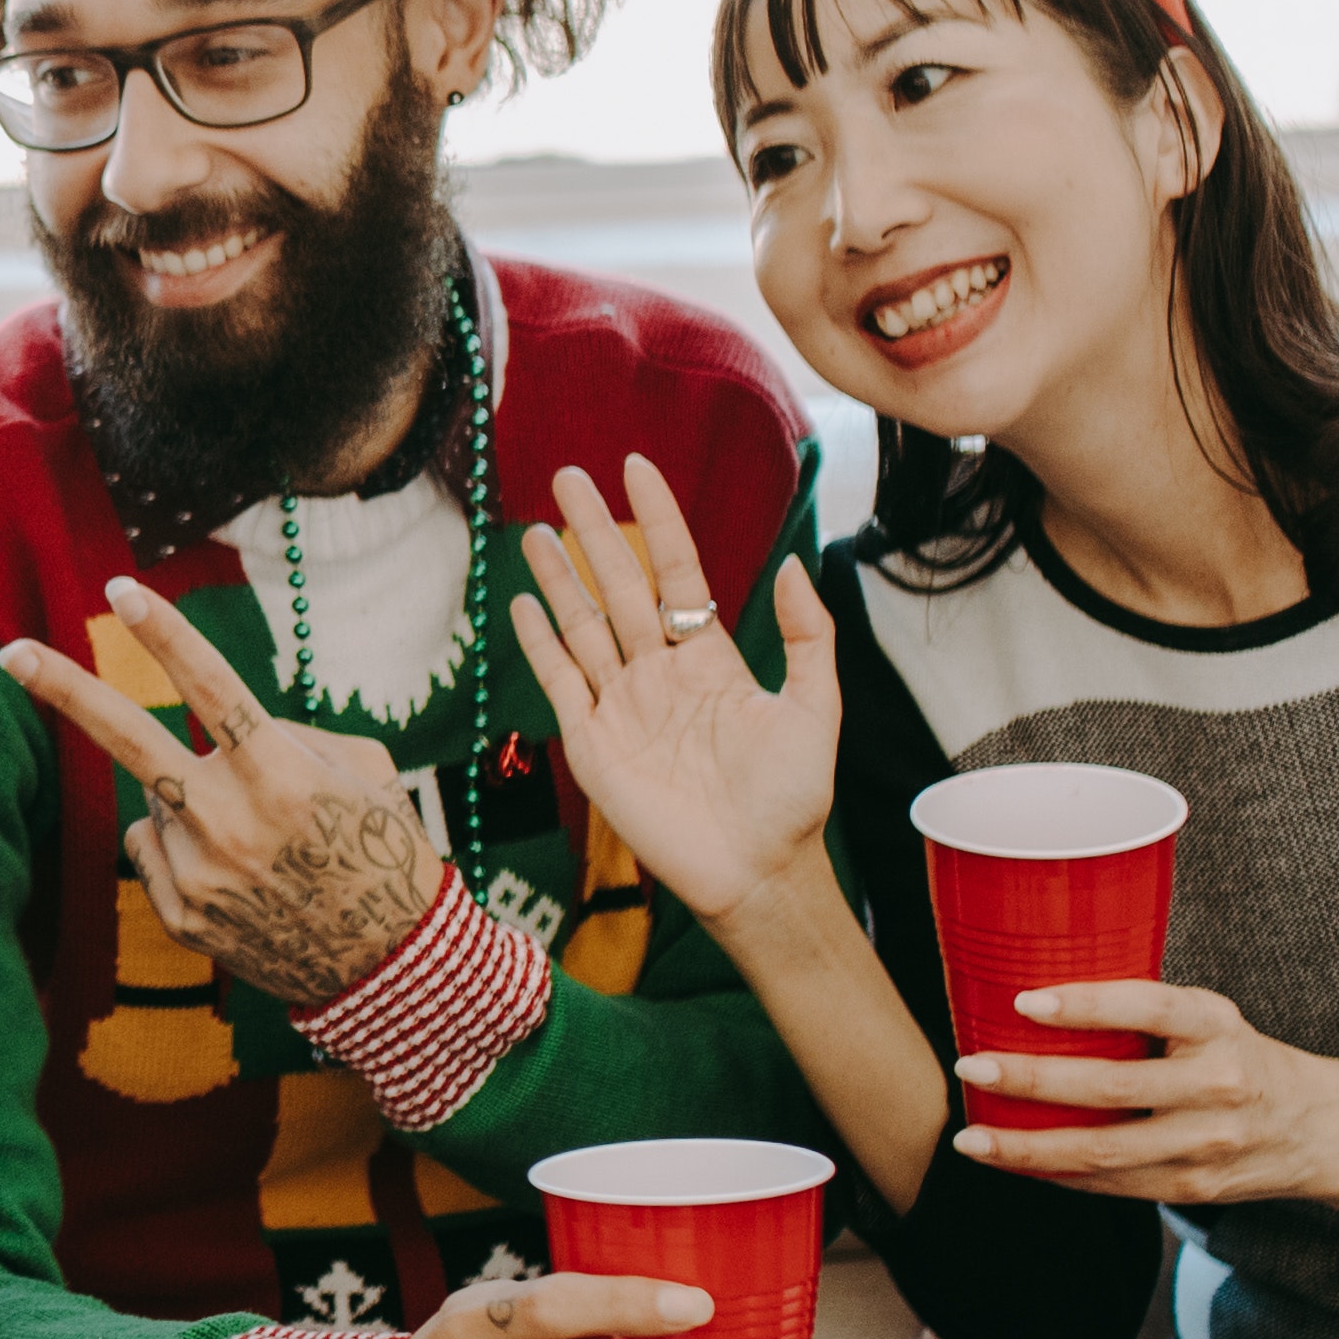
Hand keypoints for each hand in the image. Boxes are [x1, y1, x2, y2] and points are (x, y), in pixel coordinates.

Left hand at [1, 577, 447, 1006]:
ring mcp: (198, 875)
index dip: (165, 634)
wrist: (392, 970)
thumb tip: (213, 734)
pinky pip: (154, 849)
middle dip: (64, 690)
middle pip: (129, 740)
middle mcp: (230, 823)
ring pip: (156, 798)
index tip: (121, 590)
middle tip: (8, 651)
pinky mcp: (181, 917)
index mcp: (282, 776)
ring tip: (258, 839)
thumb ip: (289, 735)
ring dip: (189, 798)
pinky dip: (184, 847)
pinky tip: (241, 876)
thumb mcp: (364, 773)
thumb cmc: (386, 853)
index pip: (210, 688)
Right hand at [503, 459, 840, 926]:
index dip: (658, 519)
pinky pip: (560, 682)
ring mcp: (622, 705)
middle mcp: (659, 673)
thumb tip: (794, 563)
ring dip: (557, 577)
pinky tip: (522, 604)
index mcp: (710, 659)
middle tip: (567, 475)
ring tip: (535, 528)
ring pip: (581, 625)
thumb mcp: (816, 707)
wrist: (756, 871)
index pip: (676, 571)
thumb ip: (809, 636)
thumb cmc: (792, 798)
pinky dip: (539, 643)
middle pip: (618, 586)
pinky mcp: (592, 743)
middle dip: (594, 530)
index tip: (636, 467)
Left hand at [948, 978, 1338, 1209]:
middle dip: (1032, 1080)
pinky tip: (1014, 1164)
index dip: (1085, 1004)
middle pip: (1113, 1088)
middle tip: (973, 1067)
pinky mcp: (1194, 1186)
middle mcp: (1218, 1085)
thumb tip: (1030, 999)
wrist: (1316, 1126)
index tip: (1023, 1000)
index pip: (1149, 1008)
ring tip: (971, 1139)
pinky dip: (1057, 1175)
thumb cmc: (1236, 1056)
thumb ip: (1143, 1013)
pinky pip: (1113, 1185)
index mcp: (1216, 1027)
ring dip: (1028, 1148)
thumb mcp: (1208, 1018)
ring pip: (1104, 1151)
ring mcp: (1207, 1143)